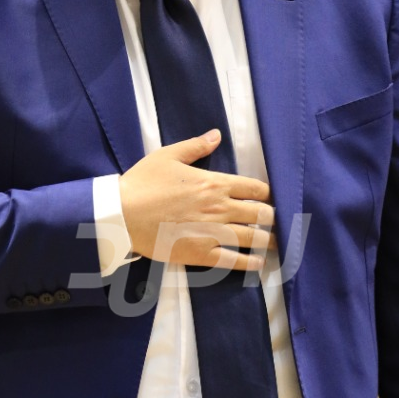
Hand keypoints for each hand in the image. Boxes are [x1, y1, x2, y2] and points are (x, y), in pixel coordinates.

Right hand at [119, 130, 274, 271]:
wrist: (122, 214)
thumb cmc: (143, 183)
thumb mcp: (168, 156)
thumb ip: (196, 146)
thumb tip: (217, 134)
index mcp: (215, 183)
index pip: (255, 189)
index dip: (267, 194)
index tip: (270, 199)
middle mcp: (220, 208)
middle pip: (261, 214)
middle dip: (272, 217)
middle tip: (275, 222)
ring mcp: (213, 233)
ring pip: (253, 238)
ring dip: (269, 240)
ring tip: (276, 243)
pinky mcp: (202, 253)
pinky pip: (234, 260)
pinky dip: (250, 262)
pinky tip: (259, 263)